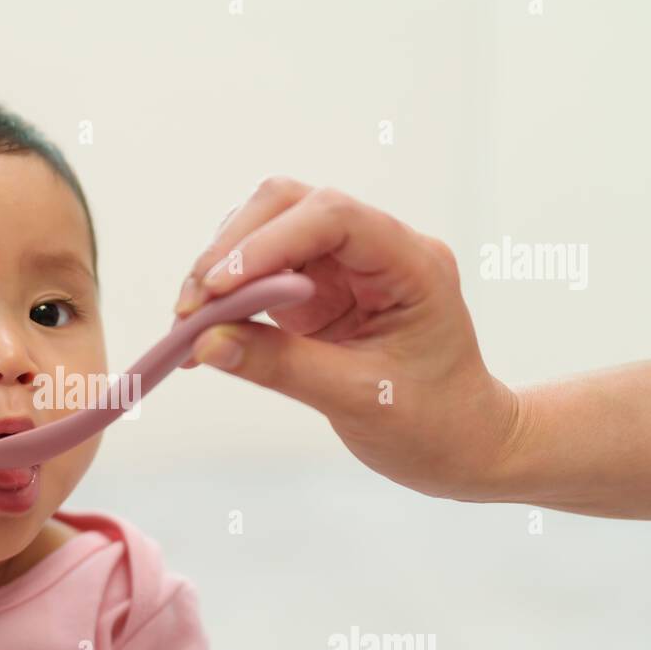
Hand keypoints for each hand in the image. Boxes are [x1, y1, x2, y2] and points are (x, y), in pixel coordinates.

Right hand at [174, 178, 519, 499]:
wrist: (461, 444)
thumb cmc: (433, 424)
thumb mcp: (358, 400)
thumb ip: (281, 366)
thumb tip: (206, 344)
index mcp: (411, 263)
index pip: (333, 217)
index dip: (268, 243)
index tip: (217, 289)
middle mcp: (377, 249)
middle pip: (290, 205)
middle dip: (233, 250)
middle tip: (191, 309)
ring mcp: (344, 264)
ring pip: (267, 229)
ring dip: (222, 268)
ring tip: (189, 323)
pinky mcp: (317, 288)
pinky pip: (261, 270)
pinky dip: (226, 294)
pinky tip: (203, 330)